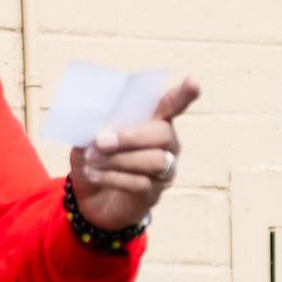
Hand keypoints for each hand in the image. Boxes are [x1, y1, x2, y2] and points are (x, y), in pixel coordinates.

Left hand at [71, 77, 200, 231]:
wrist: (88, 199)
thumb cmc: (94, 160)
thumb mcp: (87, 140)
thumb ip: (93, 129)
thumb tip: (94, 123)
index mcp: (153, 122)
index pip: (172, 105)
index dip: (183, 95)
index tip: (194, 82)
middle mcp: (166, 145)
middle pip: (163, 134)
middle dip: (130, 136)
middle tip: (100, 141)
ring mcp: (164, 171)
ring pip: (155, 160)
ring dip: (119, 159)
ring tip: (92, 159)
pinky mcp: (153, 194)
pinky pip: (140, 183)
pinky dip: (112, 177)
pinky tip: (93, 174)